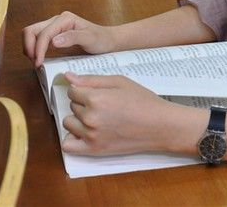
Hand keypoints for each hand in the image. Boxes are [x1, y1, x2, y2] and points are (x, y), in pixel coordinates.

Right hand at [22, 11, 116, 66]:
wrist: (108, 41)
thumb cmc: (102, 39)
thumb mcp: (91, 39)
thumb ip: (73, 38)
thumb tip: (53, 41)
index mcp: (64, 19)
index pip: (44, 33)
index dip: (38, 48)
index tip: (38, 63)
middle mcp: (57, 21)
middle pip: (31, 30)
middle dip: (29, 47)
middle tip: (35, 63)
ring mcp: (54, 27)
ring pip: (31, 34)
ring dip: (29, 48)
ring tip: (36, 62)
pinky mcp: (53, 35)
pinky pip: (37, 39)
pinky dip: (34, 48)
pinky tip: (39, 59)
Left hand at [61, 73, 204, 155]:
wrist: (159, 125)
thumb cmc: (143, 101)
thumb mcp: (120, 82)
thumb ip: (92, 79)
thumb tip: (67, 76)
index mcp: (96, 99)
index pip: (72, 91)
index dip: (83, 89)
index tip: (96, 92)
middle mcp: (90, 118)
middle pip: (72, 106)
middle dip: (83, 103)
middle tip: (103, 104)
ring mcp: (91, 135)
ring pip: (68, 123)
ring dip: (78, 119)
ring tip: (96, 118)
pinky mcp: (94, 150)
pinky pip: (68, 145)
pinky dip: (72, 138)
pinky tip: (85, 132)